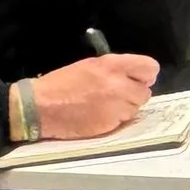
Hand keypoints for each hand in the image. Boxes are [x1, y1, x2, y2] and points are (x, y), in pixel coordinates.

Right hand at [28, 54, 158, 139]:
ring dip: (126, 107)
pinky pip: (123, 121)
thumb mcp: (90, 65)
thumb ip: (116, 69)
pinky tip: (98, 115)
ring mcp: (115, 106)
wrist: (38, 107)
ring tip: (105, 105)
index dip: (145, 75)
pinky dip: (115, 119)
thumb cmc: (61, 84)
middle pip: (145, 91)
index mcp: (112, 65)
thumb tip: (136, 76)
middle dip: (134, 93)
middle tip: (118, 94)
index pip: (150, 68)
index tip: (138, 79)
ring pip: (136, 108)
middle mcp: (118, 85)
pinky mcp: (109, 124)